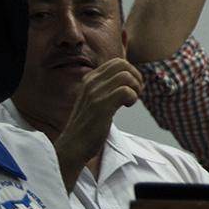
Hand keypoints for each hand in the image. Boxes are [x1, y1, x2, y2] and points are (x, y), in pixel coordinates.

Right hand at [55, 58, 143, 173]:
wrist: (72, 146)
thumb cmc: (87, 125)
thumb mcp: (95, 100)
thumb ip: (106, 87)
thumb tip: (130, 78)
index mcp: (89, 80)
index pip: (117, 62)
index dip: (131, 73)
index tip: (131, 88)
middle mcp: (90, 83)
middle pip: (123, 64)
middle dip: (136, 77)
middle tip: (135, 93)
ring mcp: (95, 94)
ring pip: (126, 76)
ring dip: (136, 88)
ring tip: (131, 101)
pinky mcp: (101, 106)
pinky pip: (126, 91)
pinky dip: (132, 98)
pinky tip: (127, 107)